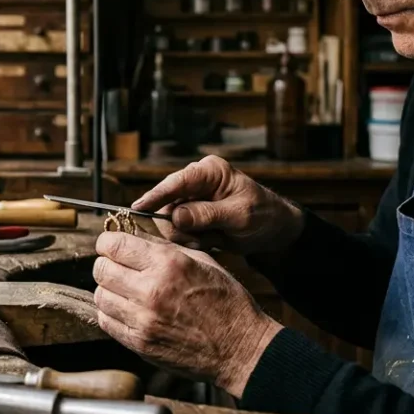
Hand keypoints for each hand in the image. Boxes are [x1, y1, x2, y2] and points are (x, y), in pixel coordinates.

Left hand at [93, 230, 282, 397]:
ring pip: (100, 295)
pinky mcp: (139, 343)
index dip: (107, 242)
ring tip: (125, 290)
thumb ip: (163, 248)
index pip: (113, 244)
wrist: (240, 348)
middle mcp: (151, 290)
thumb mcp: (201, 261)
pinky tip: (128, 310)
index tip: (111, 245)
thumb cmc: (226, 302)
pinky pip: (107, 321)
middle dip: (107, 264)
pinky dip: (112, 313)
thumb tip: (132, 236)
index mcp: (168, 264)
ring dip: (109, 289)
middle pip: (100, 269)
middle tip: (118, 267)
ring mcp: (143, 319)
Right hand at [134, 155, 304, 254]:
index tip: (137, 209)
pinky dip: (190, 240)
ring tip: (209, 241)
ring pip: (170, 219)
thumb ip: (207, 215)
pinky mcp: (191, 215)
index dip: (155, 196)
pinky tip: (208, 242)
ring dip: (185, 235)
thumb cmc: (264, 217)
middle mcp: (196, 181)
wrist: (276, 232)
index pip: (176, 182)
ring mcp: (192, 199)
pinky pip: (178, 230)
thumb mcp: (240, 216)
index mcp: (209, 171)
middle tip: (197, 240)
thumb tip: (175, 216)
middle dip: (177, 225)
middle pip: (167, 203)